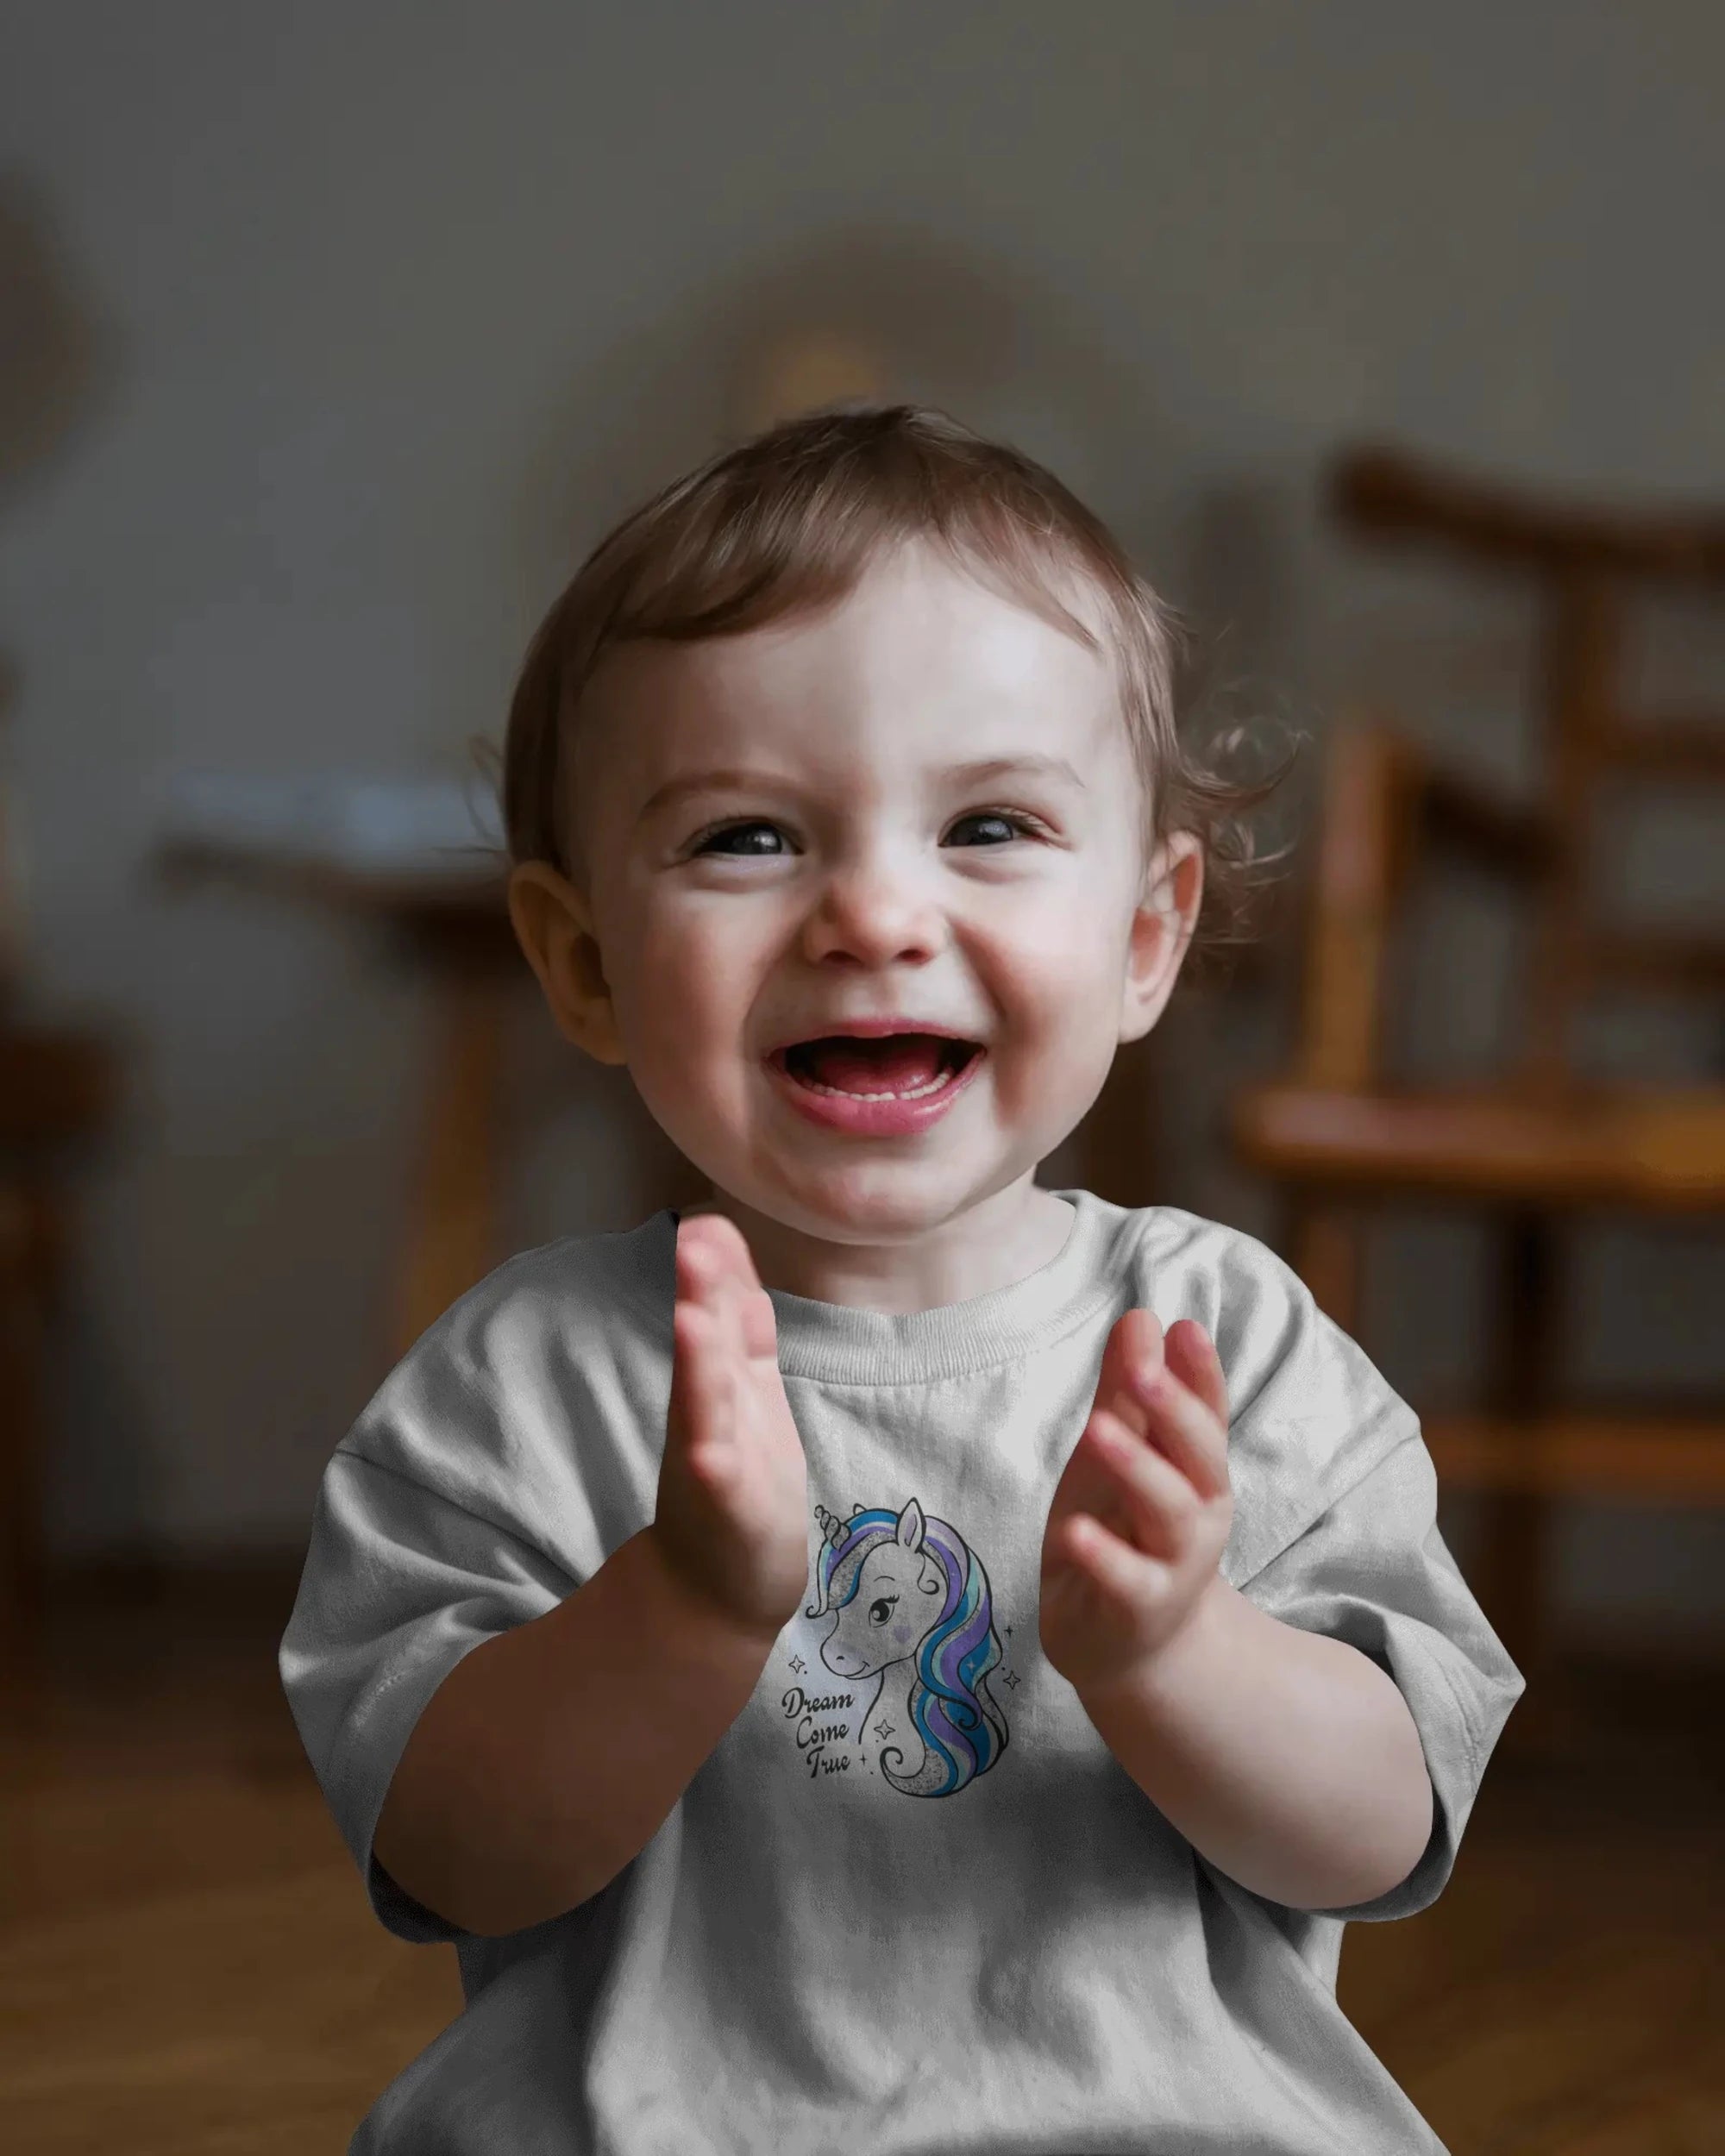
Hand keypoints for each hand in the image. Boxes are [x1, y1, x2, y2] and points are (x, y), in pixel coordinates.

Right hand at [649, 1213, 809, 1639]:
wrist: (721, 1583)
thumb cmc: (739, 1471)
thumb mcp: (744, 1379)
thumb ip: (735, 1310)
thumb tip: (715, 1229)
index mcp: (724, 1376)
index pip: (724, 1309)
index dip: (719, 1266)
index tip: (707, 1214)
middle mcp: (709, 1410)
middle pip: (706, 1345)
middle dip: (702, 1293)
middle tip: (693, 1238)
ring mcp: (713, 1459)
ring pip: (705, 1406)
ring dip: (700, 1364)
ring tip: (695, 1321)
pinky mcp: (725, 1510)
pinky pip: (717, 1484)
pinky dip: (712, 1463)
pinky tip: (708, 1451)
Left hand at [1040, 1310, 1232, 1696]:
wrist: (1128, 1644)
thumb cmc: (1124, 1531)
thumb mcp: (1119, 1453)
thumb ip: (1127, 1392)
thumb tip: (1141, 1316)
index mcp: (1197, 1469)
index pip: (1205, 1413)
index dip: (1200, 1373)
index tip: (1184, 1326)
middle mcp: (1200, 1513)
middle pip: (1198, 1456)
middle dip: (1174, 1410)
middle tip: (1142, 1368)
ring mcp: (1174, 1563)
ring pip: (1169, 1511)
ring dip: (1137, 1469)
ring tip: (1098, 1431)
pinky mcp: (1139, 1607)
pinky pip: (1126, 1580)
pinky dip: (1103, 1556)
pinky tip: (1074, 1531)